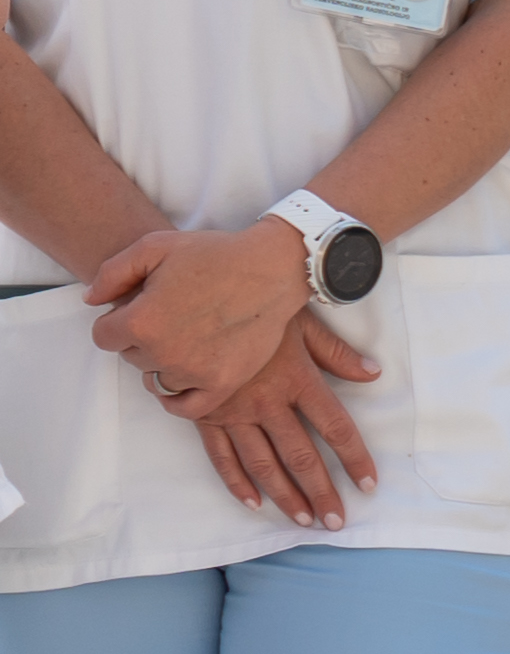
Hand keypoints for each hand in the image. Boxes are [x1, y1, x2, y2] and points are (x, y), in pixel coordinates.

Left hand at [86, 216, 301, 411]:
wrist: (274, 268)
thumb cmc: (215, 254)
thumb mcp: (155, 246)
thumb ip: (112, 272)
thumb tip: (91, 300)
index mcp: (141, 320)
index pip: (103, 336)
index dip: (117, 320)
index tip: (140, 308)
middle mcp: (163, 352)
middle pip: (131, 357)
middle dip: (143, 338)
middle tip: (172, 317)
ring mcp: (194, 371)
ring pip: (156, 379)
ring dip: (163, 363)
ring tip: (184, 340)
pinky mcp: (223, 382)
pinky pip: (187, 407)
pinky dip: (178, 399)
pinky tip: (182, 380)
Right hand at [186, 315, 379, 527]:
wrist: (191, 303)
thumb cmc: (252, 310)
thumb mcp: (301, 323)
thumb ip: (336, 353)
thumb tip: (374, 374)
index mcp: (297, 380)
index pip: (335, 427)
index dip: (354, 458)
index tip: (369, 485)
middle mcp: (267, 403)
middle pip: (300, 455)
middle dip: (320, 491)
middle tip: (336, 521)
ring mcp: (233, 412)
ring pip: (263, 463)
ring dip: (284, 495)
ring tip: (303, 521)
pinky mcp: (204, 416)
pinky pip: (221, 456)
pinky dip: (236, 481)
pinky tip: (252, 503)